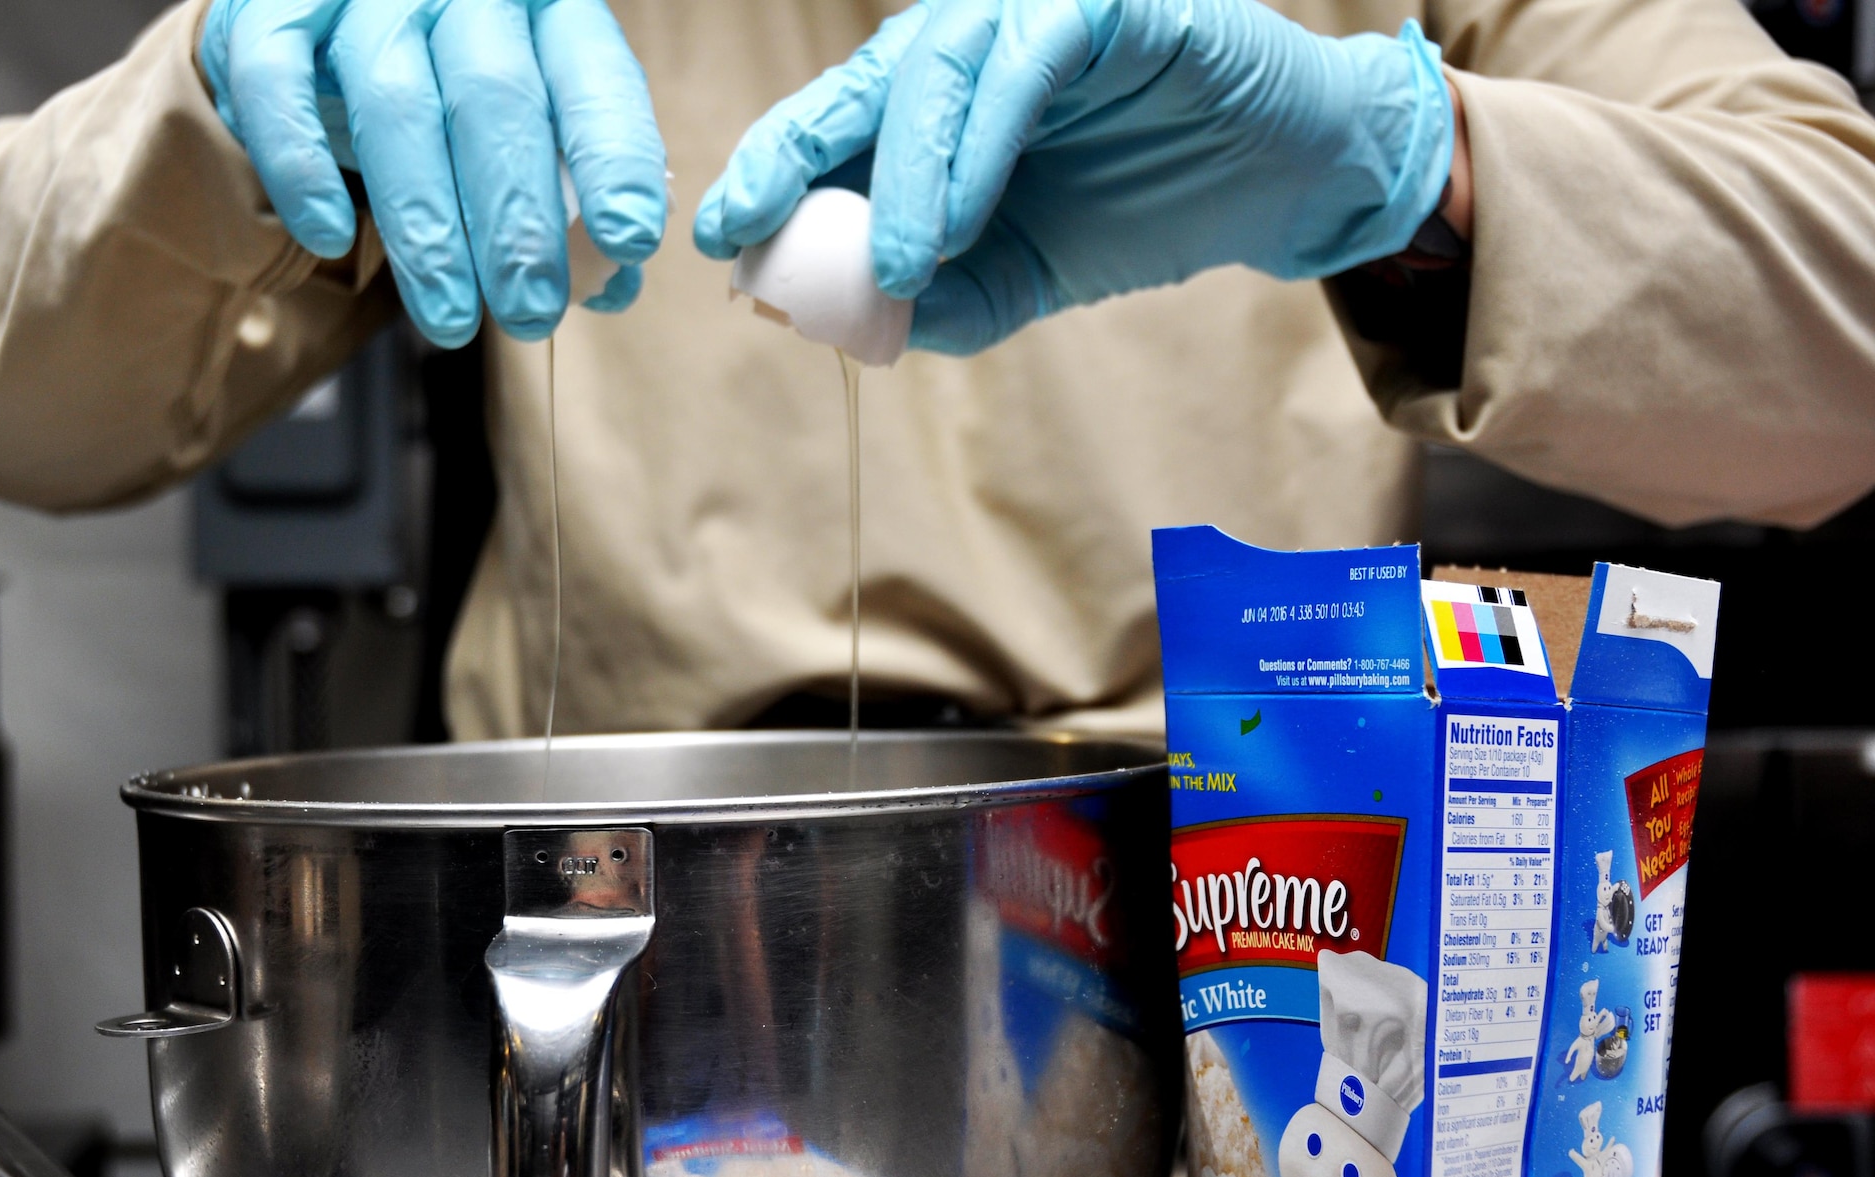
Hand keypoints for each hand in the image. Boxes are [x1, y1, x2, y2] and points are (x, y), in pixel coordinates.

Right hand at [201, 0, 666, 346]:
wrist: (329, 15)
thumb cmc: (452, 85)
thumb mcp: (527, 123)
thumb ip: (572, 197)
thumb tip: (612, 287)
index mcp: (543, 7)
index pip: (593, 77)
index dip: (614, 158)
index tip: (629, 239)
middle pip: (496, 97)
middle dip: (516, 219)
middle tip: (531, 312)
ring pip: (395, 103)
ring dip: (425, 225)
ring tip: (450, 316)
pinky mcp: (271, 8)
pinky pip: (277, 82)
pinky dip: (302, 166)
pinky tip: (331, 238)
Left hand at [695, 0, 1451, 355]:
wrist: (1279, 184)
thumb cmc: (1145, 211)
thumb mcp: (1022, 279)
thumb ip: (940, 298)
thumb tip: (843, 321)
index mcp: (943, 100)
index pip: (838, 123)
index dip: (772, 174)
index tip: (720, 243)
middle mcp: (975, 41)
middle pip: (862, 83)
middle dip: (795, 158)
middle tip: (750, 231)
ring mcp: (1036, 12)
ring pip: (934, 67)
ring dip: (904, 176)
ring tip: (895, 266)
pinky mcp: (1105, 2)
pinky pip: (1023, 59)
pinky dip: (979, 144)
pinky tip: (956, 224)